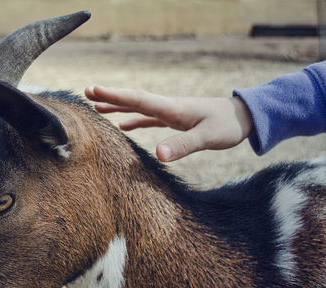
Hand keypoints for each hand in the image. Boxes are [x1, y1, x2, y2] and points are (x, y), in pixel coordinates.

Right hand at [85, 86, 253, 161]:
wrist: (244, 117)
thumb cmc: (227, 126)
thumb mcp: (207, 137)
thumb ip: (183, 145)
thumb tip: (158, 154)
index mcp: (172, 108)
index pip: (138, 99)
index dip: (115, 96)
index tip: (94, 90)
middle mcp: (167, 107)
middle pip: (133, 100)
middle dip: (110, 96)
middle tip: (86, 92)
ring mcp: (170, 113)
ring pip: (138, 108)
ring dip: (118, 106)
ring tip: (96, 107)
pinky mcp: (175, 120)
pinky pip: (148, 118)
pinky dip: (134, 120)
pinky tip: (124, 126)